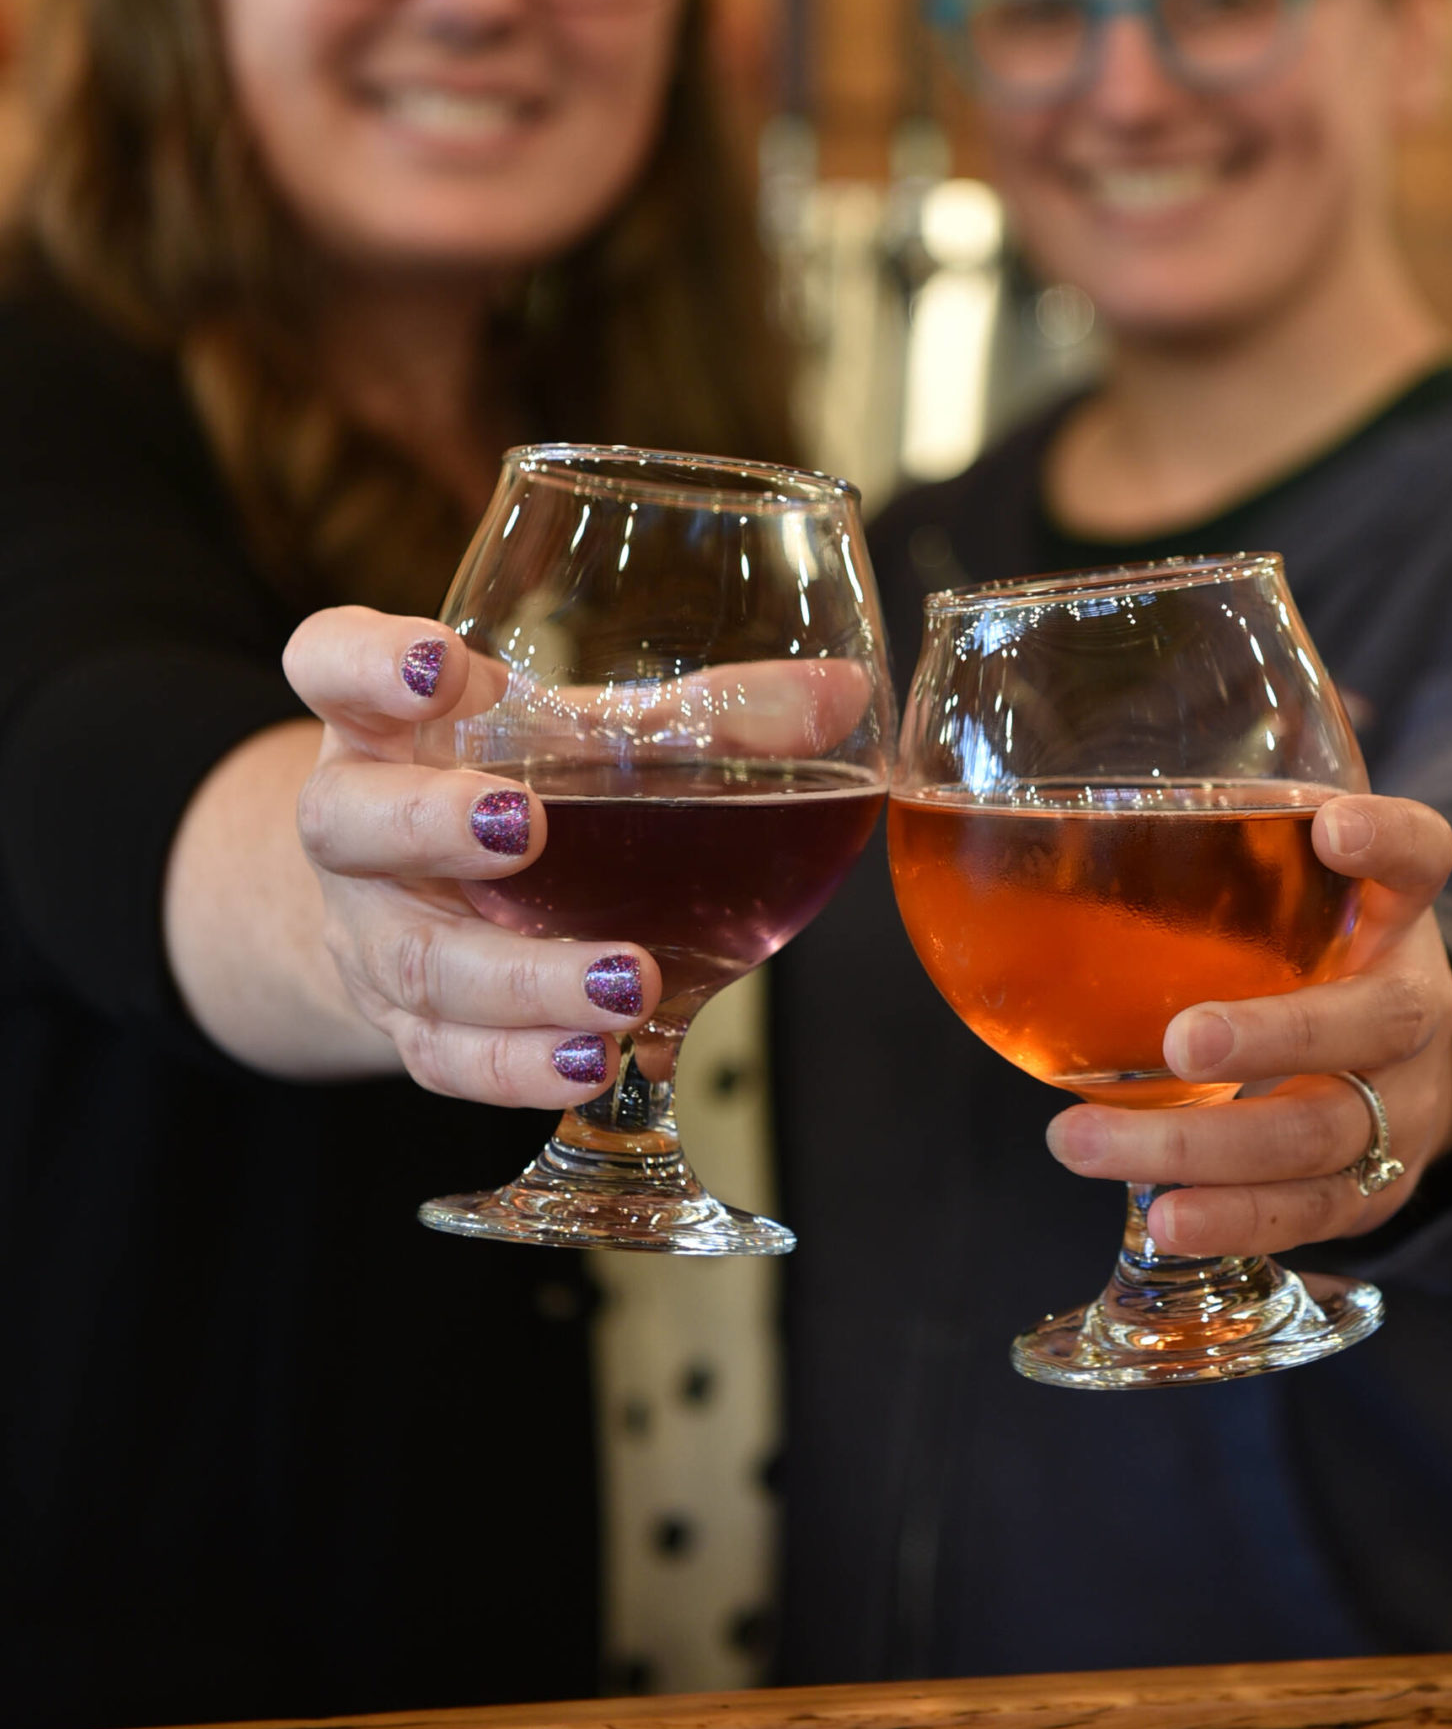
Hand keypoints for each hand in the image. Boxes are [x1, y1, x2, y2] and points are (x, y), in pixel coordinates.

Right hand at [284, 607, 663, 1108]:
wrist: (431, 891)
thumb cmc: (520, 774)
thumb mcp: (590, 730)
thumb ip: (707, 715)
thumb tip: (843, 693)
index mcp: (384, 715)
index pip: (330, 660)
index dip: (366, 662)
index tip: (436, 664)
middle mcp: (355, 819)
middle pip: (348, 819)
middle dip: (431, 824)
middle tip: (524, 826)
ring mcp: (372, 930)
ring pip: (414, 960)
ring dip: (518, 977)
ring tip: (625, 980)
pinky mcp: (406, 1022)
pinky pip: (443, 1057)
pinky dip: (517, 1067)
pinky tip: (595, 1062)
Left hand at [1046, 794, 1451, 1254]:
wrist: (1405, 1065)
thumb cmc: (1315, 952)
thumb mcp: (1298, 889)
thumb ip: (1229, 844)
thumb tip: (1069, 803)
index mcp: (1399, 913)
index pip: (1421, 857)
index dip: (1387, 841)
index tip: (1332, 827)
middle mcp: (1416, 1007)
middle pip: (1374, 1022)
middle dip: (1278, 1035)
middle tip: (1182, 1040)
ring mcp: (1406, 1106)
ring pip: (1323, 1135)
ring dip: (1205, 1146)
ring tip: (1085, 1144)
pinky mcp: (1376, 1186)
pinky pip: (1310, 1211)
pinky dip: (1233, 1220)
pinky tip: (1159, 1214)